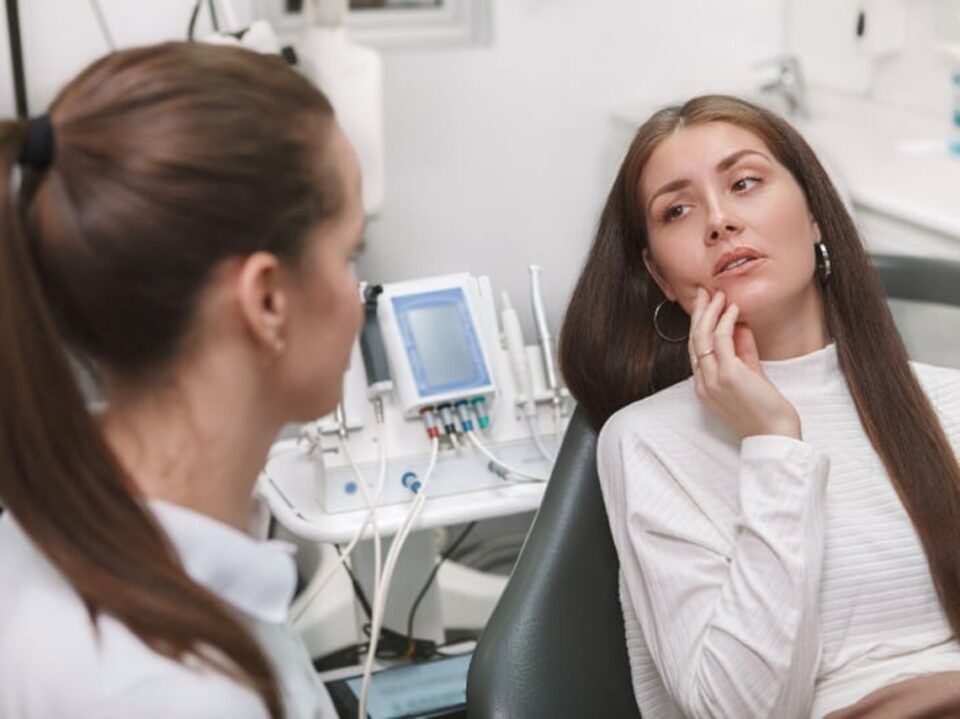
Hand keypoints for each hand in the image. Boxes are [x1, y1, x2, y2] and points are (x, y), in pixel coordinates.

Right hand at [688, 288, 801, 439]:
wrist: (774, 435)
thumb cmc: (765, 411)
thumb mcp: (750, 376)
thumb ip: (743, 352)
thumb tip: (739, 326)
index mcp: (704, 386)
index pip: (696, 349)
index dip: (699, 325)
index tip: (705, 306)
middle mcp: (703, 382)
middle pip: (694, 340)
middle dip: (699, 313)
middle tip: (704, 292)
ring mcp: (713, 379)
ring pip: (702, 337)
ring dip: (709, 312)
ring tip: (717, 295)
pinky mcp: (728, 375)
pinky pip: (721, 340)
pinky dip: (725, 321)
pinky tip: (732, 309)